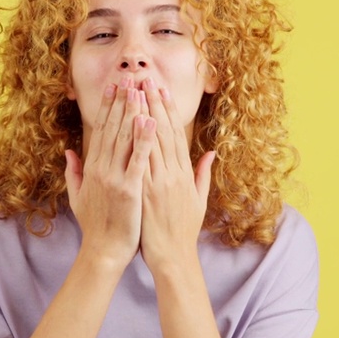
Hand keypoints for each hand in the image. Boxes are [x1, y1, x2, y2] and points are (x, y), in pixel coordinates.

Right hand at [65, 77, 156, 268]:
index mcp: (92, 169)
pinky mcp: (129, 190)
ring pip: (124, 138)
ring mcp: (114, 179)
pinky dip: (143, 140)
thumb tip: (69, 152)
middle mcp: (101, 169)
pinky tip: (150, 121)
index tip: (113, 86)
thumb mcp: (78, 197)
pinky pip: (137, 160)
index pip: (100, 130)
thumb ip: (74, 173)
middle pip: (112, 128)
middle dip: (121, 101)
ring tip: (139, 89)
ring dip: (132, 111)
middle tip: (128, 77)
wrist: (104, 251)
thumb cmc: (95, 226)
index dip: (107, 107)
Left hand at [137, 77, 214, 269]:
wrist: (174, 258)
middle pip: (162, 132)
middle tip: (144, 79)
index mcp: (184, 174)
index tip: (161, 90)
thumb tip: (210, 153)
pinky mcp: (146, 194)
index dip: (168, 110)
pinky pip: (139, 163)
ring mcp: (159, 183)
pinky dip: (135, 142)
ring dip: (141, 115)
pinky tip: (128, 125)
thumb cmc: (183, 232)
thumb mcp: (199, 200)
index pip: (175, 135)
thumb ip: (202, 174)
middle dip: (153, 103)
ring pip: (150, 142)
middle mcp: (173, 174)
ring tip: (133, 92)